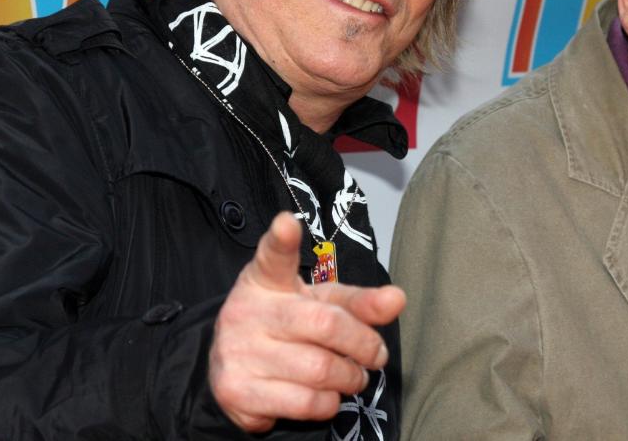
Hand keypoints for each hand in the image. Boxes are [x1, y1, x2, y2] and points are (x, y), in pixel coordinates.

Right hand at [209, 211, 405, 432]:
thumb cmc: (287, 325)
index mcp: (266, 280)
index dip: (281, 240)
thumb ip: (358, 301)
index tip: (288, 223)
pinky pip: (304, 404)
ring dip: (350, 378)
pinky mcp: (237, 393)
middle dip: (364, 344)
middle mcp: (247, 312)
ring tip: (352, 376)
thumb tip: (398, 299)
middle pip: (325, 324)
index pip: (273, 256)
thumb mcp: (319, 303)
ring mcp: (237, 353)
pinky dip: (328, 403)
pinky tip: (326, 396)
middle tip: (375, 355)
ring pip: (320, 370)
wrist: (229, 366)